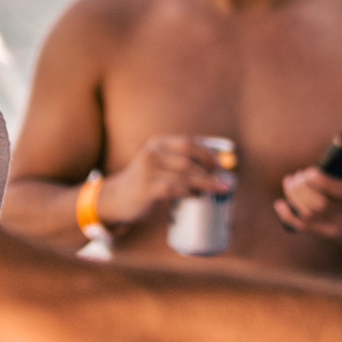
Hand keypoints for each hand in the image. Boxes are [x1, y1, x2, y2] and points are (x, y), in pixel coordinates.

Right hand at [97, 133, 233, 229]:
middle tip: (225, 181)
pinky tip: (198, 197)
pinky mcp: (146, 188)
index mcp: (158, 143)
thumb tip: (216, 167)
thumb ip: (180, 162)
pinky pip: (173, 189)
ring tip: (219, 189)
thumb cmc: (145, 181)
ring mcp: (147, 170)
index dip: (208, 152)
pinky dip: (189, 193)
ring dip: (205, 183)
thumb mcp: (159, 164)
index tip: (222, 163)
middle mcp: (152, 153)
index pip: (188, 143)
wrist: (116, 198)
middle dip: (210, 170)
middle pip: (189, 160)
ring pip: (184, 175)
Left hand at [274, 166, 341, 250]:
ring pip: (308, 214)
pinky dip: (288, 216)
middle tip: (296, 176)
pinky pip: (304, 227)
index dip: (316, 179)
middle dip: (300, 188)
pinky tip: (279, 204)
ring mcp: (337, 226)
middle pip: (316, 203)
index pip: (334, 189)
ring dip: (293, 197)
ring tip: (290, 182)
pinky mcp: (330, 234)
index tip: (310, 171)